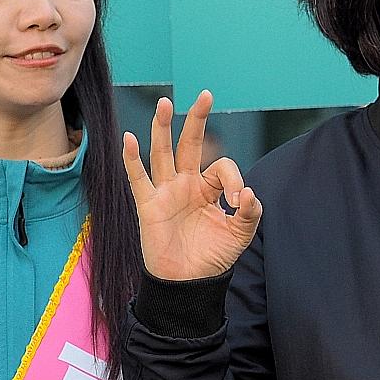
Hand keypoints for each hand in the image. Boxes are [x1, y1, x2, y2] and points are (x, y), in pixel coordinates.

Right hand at [124, 90, 261, 280]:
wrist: (188, 284)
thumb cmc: (212, 257)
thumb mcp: (240, 235)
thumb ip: (250, 213)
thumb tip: (250, 192)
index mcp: (208, 188)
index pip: (222, 167)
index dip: (234, 178)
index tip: (240, 201)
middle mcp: (186, 184)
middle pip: (190, 144)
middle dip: (197, 120)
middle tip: (205, 95)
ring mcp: (166, 192)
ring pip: (163, 153)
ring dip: (163, 129)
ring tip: (165, 103)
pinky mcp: (149, 206)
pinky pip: (138, 179)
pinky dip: (132, 159)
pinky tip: (129, 138)